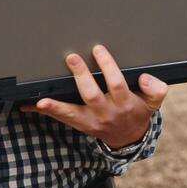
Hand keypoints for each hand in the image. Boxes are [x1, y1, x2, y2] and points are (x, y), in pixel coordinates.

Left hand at [21, 44, 167, 148]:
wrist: (129, 137)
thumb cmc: (137, 112)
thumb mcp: (153, 102)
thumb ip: (156, 89)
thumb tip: (145, 77)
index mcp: (125, 103)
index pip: (116, 83)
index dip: (107, 66)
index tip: (98, 49)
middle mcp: (106, 113)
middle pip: (92, 94)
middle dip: (81, 76)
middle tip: (71, 58)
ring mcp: (91, 120)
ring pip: (72, 112)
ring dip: (56, 104)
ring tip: (42, 96)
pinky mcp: (80, 124)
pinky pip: (61, 118)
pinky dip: (46, 111)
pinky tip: (31, 104)